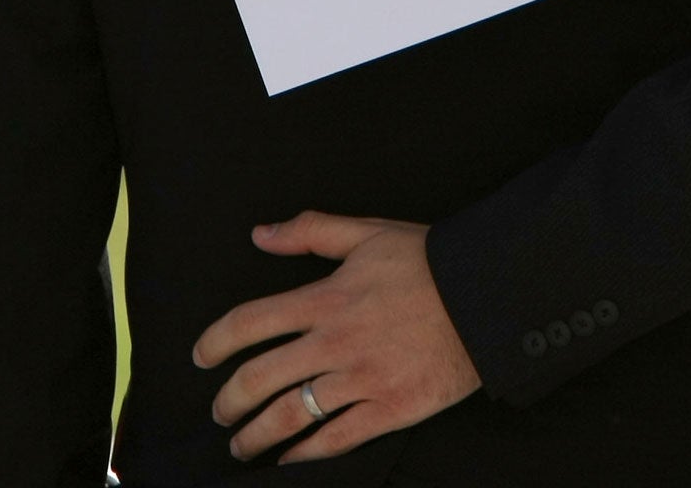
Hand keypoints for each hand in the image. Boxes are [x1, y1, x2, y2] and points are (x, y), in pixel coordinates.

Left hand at [193, 211, 480, 462]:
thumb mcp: (369, 233)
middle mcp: (334, 343)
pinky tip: (290, 460)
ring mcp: (360, 381)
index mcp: (325, 299)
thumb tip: (262, 234)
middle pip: (257, 380)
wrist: (488, 296)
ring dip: (255, 436)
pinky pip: (333, 441)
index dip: (214, 342)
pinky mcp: (388, 409)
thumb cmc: (430, 261)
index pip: (248, 323)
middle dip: (228, 402)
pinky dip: (304, 455)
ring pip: (288, 417)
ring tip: (242, 445)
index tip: (201, 357)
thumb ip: (312, 231)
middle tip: (220, 411)